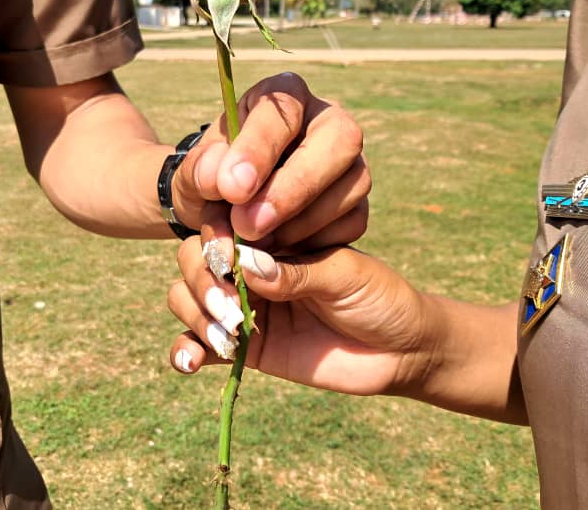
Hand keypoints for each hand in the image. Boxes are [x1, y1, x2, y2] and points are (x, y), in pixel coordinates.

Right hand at [166, 232, 430, 396]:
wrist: (402, 351)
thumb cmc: (380, 298)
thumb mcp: (345, 274)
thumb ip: (297, 272)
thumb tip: (245, 264)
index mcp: (276, 233)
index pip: (227, 224)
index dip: (217, 238)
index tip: (228, 257)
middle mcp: (252, 265)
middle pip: (195, 258)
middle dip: (202, 281)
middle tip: (230, 308)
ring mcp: (245, 305)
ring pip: (187, 297)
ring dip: (194, 315)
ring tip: (226, 338)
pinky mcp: (245, 347)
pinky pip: (200, 346)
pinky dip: (185, 351)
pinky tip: (190, 363)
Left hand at [171, 72, 369, 249]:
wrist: (227, 208)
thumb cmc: (215, 178)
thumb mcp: (196, 171)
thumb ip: (201, 170)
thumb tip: (216, 177)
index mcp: (286, 95)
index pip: (283, 109)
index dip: (259, 148)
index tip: (230, 187)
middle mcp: (330, 119)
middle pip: (340, 140)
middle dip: (293, 188)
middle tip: (247, 224)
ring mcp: (352, 160)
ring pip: (352, 184)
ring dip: (300, 222)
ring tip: (253, 239)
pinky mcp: (357, 200)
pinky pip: (352, 221)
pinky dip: (314, 241)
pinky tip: (278, 246)